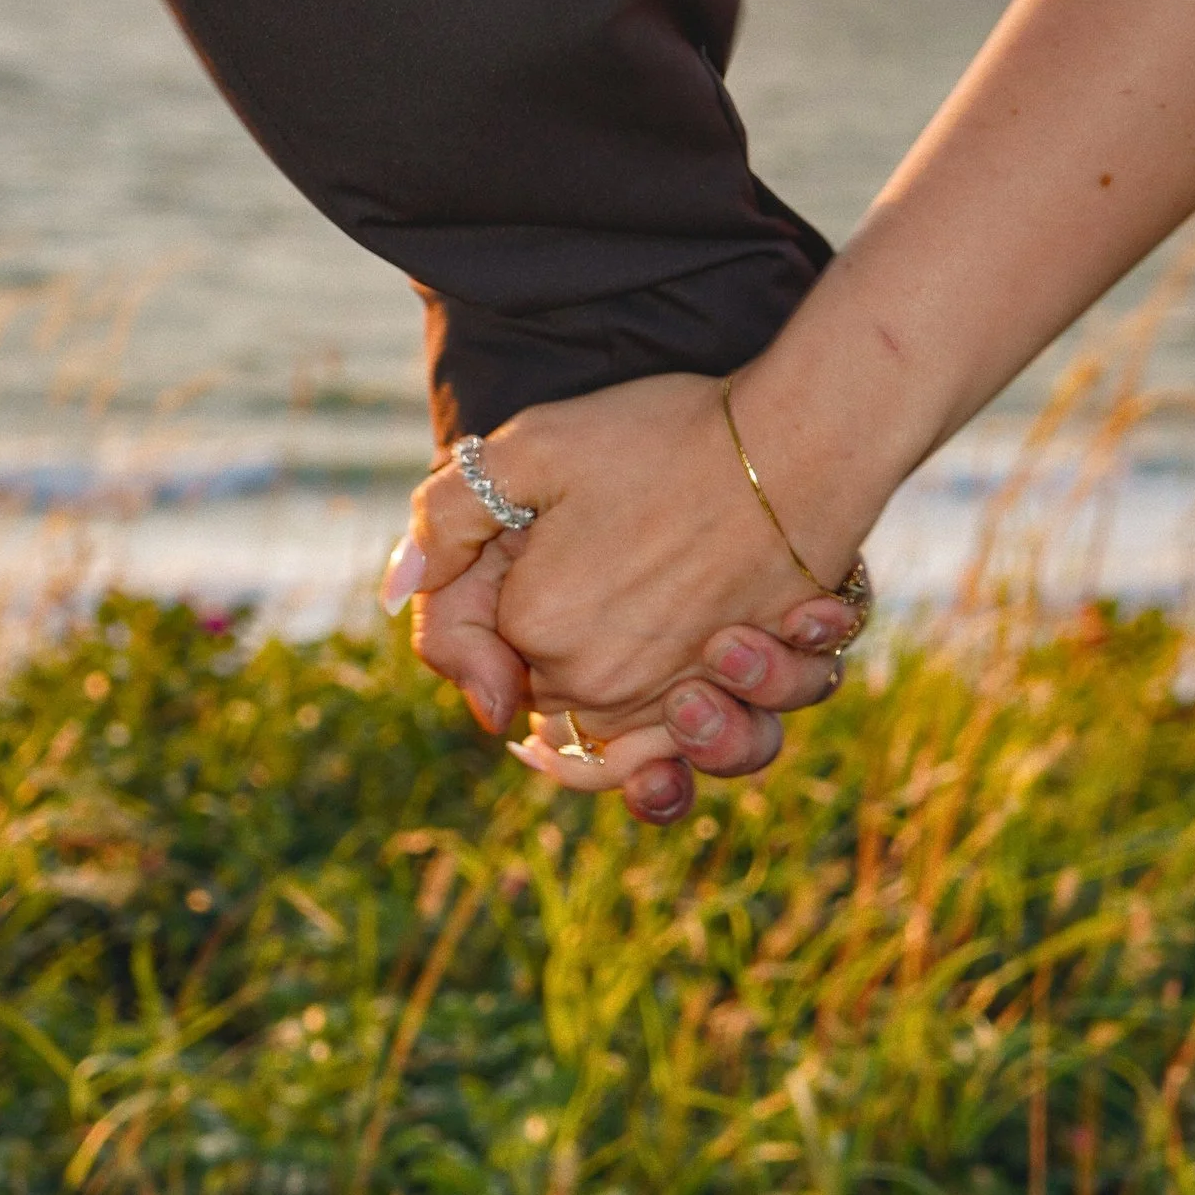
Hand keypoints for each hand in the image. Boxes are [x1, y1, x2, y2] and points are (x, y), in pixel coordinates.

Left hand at [382, 373, 866, 823]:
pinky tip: (690, 699)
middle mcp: (596, 685)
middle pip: (542, 695)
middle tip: (591, 560)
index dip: (491, 594)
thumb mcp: (530, 447)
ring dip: (614, 701)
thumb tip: (395, 592)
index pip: (479, 646)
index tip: (527, 542)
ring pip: (614, 736)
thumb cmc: (665, 438)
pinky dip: (686, 740)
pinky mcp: (735, 703)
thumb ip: (444, 516)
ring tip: (618, 635)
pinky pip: (689, 756)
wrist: (800, 448)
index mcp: (535, 629)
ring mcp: (669, 702)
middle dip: (546, 646)